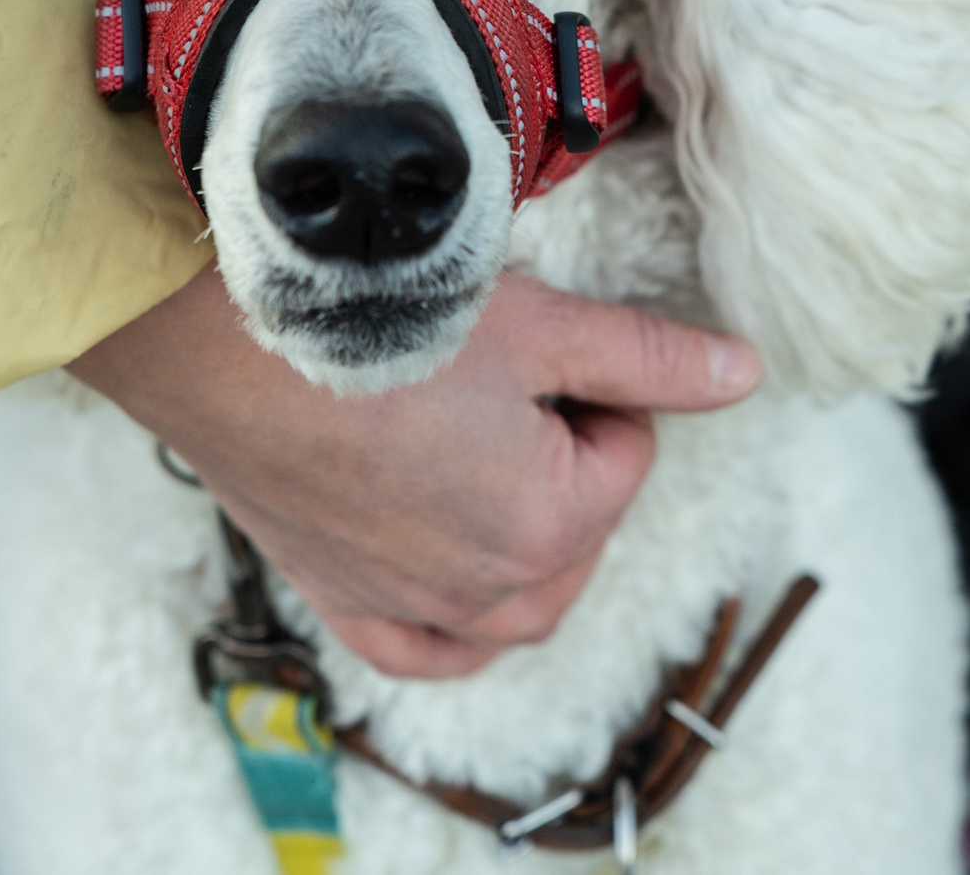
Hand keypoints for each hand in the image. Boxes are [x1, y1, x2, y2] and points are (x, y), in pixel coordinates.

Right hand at [68, 268, 762, 678]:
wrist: (224, 340)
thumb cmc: (382, 321)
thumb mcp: (542, 324)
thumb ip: (652, 358)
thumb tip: (746, 372)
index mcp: (548, 524)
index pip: (624, 450)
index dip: (590, 388)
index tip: (530, 347)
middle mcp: (487, 592)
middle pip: (578, 527)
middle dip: (563, 458)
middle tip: (496, 381)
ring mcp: (413, 608)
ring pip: (518, 600)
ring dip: (527, 535)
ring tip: (480, 446)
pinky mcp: (347, 605)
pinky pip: (429, 647)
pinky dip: (457, 621)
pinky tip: (453, 570)